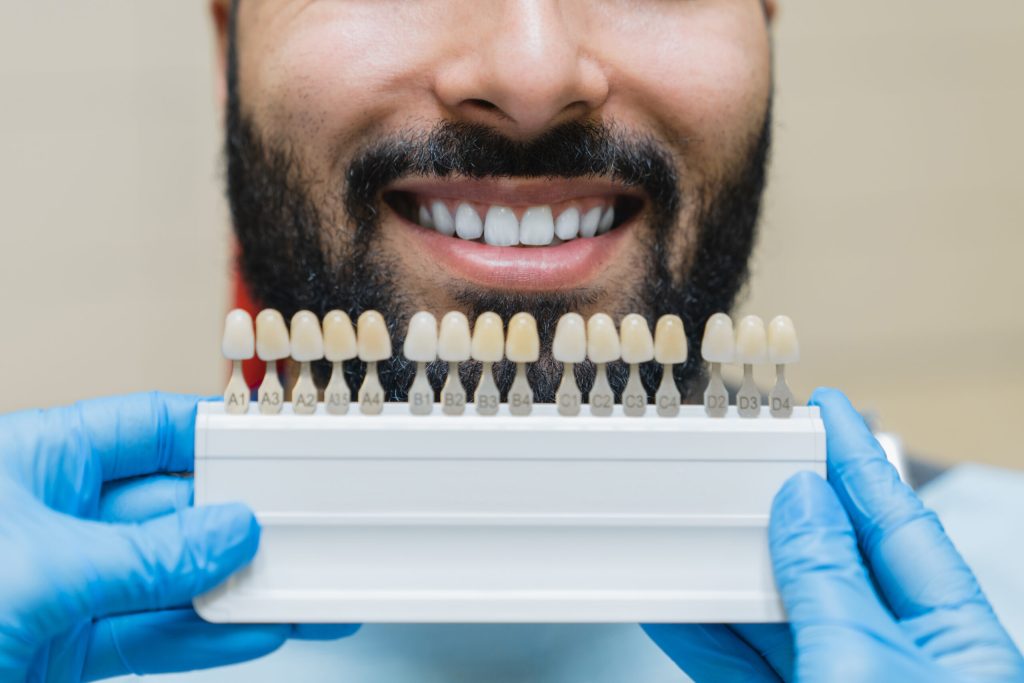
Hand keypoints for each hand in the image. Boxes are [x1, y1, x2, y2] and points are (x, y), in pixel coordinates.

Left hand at [0, 392, 357, 681]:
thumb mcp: (36, 571)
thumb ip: (145, 558)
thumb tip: (230, 533)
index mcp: (38, 460)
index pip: (152, 428)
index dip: (220, 433)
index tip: (282, 447)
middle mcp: (58, 517)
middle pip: (176, 506)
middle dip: (243, 520)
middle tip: (310, 527)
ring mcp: (67, 588)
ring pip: (175, 576)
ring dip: (240, 585)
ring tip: (304, 585)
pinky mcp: (67, 650)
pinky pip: (156, 633)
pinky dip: (209, 636)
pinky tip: (258, 628)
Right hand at [644, 388, 1023, 681]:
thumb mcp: (863, 666)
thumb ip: (829, 583)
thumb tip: (803, 505)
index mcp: (956, 642)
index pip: (899, 525)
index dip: (856, 460)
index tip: (823, 409)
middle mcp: (903, 660)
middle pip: (834, 564)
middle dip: (781, 514)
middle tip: (739, 464)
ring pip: (781, 617)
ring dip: (727, 579)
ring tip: (688, 535)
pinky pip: (744, 666)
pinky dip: (705, 640)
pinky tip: (674, 611)